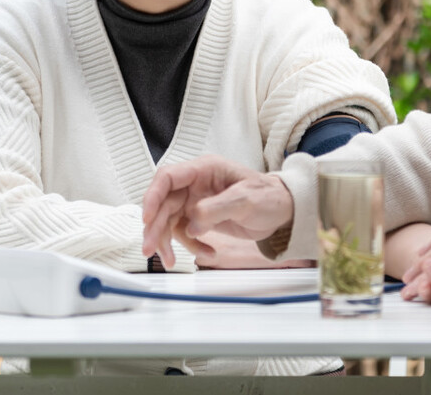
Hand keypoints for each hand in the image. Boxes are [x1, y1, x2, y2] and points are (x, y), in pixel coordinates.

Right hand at [141, 156, 294, 269]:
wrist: (283, 212)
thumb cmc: (269, 196)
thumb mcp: (245, 199)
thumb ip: (216, 209)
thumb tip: (192, 222)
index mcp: (204, 170)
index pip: (168, 177)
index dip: (153, 196)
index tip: (147, 217)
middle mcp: (195, 185)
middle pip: (163, 203)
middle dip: (155, 227)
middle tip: (151, 248)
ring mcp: (196, 202)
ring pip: (169, 221)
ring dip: (168, 242)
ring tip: (171, 261)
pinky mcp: (200, 218)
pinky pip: (185, 233)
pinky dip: (191, 246)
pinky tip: (205, 253)